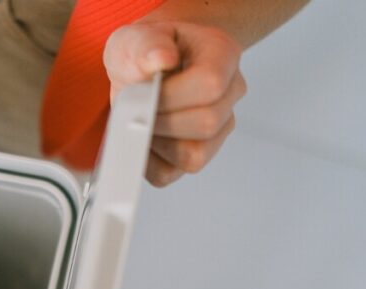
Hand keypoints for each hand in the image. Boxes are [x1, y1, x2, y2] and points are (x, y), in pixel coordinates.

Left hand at [104, 22, 245, 186]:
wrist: (143, 69)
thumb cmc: (143, 54)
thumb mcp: (134, 39)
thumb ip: (144, 46)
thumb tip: (161, 59)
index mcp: (223, 55)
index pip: (210, 84)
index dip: (171, 96)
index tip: (144, 90)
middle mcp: (231, 92)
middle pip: (206, 124)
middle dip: (161, 120)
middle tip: (137, 107)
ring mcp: (220, 128)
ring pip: (193, 156)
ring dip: (156, 143)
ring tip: (141, 120)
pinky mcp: (198, 155)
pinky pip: (171, 173)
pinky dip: (147, 161)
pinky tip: (143, 137)